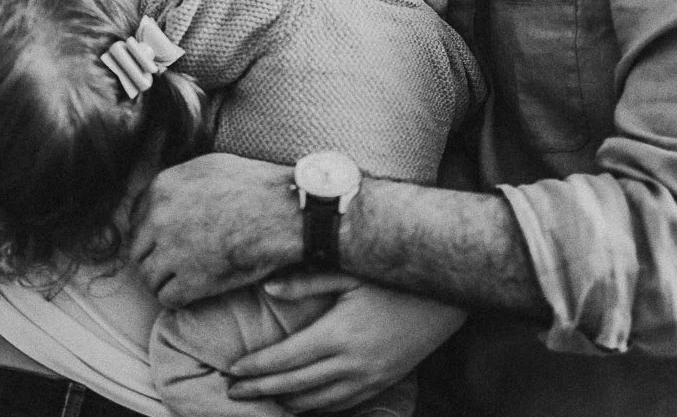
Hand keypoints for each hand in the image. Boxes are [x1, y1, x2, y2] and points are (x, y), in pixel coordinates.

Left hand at [130, 153, 297, 306]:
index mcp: (162, 188)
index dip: (149, 232)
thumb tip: (169, 193)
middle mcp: (160, 219)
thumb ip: (181, 181)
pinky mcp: (190, 281)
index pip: (135, 218)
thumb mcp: (209, 165)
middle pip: (138, 249)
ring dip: (161, 281)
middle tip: (170, 265)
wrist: (282, 212)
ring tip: (178, 281)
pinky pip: (167, 298)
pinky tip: (190, 293)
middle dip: (152, 258)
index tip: (161, 241)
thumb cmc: (255, 186)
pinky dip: (177, 299)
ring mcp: (172, 252)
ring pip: (147, 276)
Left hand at [228, 276, 466, 411]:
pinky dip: (315, 408)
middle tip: (232, 391)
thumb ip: (307, 283)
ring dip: (285, 402)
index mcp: (338, 335)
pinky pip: (342, 405)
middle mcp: (351, 364)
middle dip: (260, 390)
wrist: (445, 300)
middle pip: (294, 385)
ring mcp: (368, 379)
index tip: (231, 370)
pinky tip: (300, 403)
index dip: (256, 367)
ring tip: (260, 398)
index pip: (286, 358)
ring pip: (317, 402)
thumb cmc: (394, 279)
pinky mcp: (382, 384)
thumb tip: (268, 288)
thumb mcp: (349, 273)